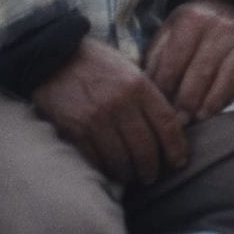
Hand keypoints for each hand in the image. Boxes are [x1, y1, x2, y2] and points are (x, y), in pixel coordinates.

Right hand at [32, 39, 189, 184]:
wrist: (54, 57)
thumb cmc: (96, 63)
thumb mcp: (129, 70)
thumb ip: (146, 95)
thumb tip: (166, 126)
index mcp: (139, 86)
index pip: (167, 124)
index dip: (176, 147)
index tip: (179, 161)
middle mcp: (121, 104)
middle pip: (146, 147)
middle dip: (152, 168)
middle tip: (151, 175)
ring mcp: (97, 119)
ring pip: (122, 158)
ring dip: (129, 173)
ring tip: (131, 176)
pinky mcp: (76, 130)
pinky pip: (97, 159)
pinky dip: (105, 169)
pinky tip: (110, 170)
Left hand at [144, 0, 233, 123]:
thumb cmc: (195, 25)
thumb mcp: (170, 29)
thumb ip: (156, 56)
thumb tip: (144, 87)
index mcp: (192, 20)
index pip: (173, 64)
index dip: (163, 90)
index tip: (157, 108)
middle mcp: (222, 28)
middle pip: (200, 77)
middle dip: (186, 104)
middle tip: (178, 122)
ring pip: (227, 83)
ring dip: (211, 106)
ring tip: (199, 118)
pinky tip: (227, 106)